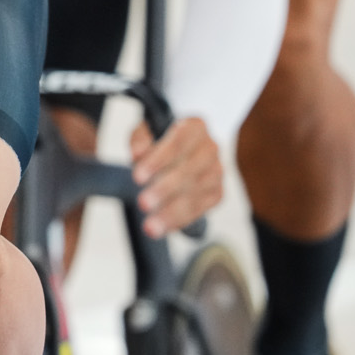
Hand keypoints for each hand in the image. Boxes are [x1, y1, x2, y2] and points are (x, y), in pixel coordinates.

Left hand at [130, 116, 222, 237]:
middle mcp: (210, 148)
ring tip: (150, 226)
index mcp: (195, 126)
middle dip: (165, 190)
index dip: (158, 160)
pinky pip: (200, 210)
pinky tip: (162, 228)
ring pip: (196, 194)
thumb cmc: (160, 137)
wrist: (182, 146)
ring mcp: (216, 172)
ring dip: (172, 212)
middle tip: (142, 203)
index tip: (137, 178)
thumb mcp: (147, 129)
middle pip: (190, 171)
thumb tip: (138, 153)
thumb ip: (141, 139)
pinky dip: (180, 221)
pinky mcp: (217, 193)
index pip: (178, 142)